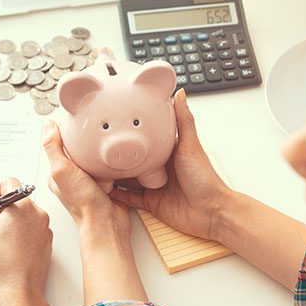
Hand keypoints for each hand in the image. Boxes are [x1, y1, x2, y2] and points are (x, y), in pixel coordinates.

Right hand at [0, 177, 52, 305]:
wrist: (18, 292)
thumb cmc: (1, 265)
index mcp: (24, 207)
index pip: (7, 184)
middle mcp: (38, 216)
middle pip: (14, 201)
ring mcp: (44, 231)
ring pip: (21, 217)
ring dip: (4, 223)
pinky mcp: (45, 245)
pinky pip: (28, 231)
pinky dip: (14, 234)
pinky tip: (2, 249)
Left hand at [42, 120, 130, 241]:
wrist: (107, 222)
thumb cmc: (83, 203)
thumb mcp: (62, 170)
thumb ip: (54, 148)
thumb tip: (48, 126)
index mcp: (58, 173)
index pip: (57, 145)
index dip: (62, 130)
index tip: (70, 117)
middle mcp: (73, 177)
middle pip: (76, 150)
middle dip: (82, 139)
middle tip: (88, 126)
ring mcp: (90, 181)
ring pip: (92, 157)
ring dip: (98, 149)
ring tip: (102, 139)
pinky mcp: (106, 184)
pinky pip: (107, 166)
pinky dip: (110, 160)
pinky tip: (113, 156)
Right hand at [110, 89, 231, 240]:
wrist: (211, 212)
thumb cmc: (205, 179)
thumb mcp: (190, 145)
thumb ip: (183, 120)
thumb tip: (179, 93)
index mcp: (167, 152)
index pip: (145, 140)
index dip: (130, 133)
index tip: (114, 124)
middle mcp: (159, 168)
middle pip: (133, 159)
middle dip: (117, 155)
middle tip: (97, 146)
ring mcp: (153, 186)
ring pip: (127, 178)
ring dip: (113, 174)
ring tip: (94, 167)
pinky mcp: (150, 203)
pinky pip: (129, 198)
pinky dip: (117, 194)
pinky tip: (103, 188)